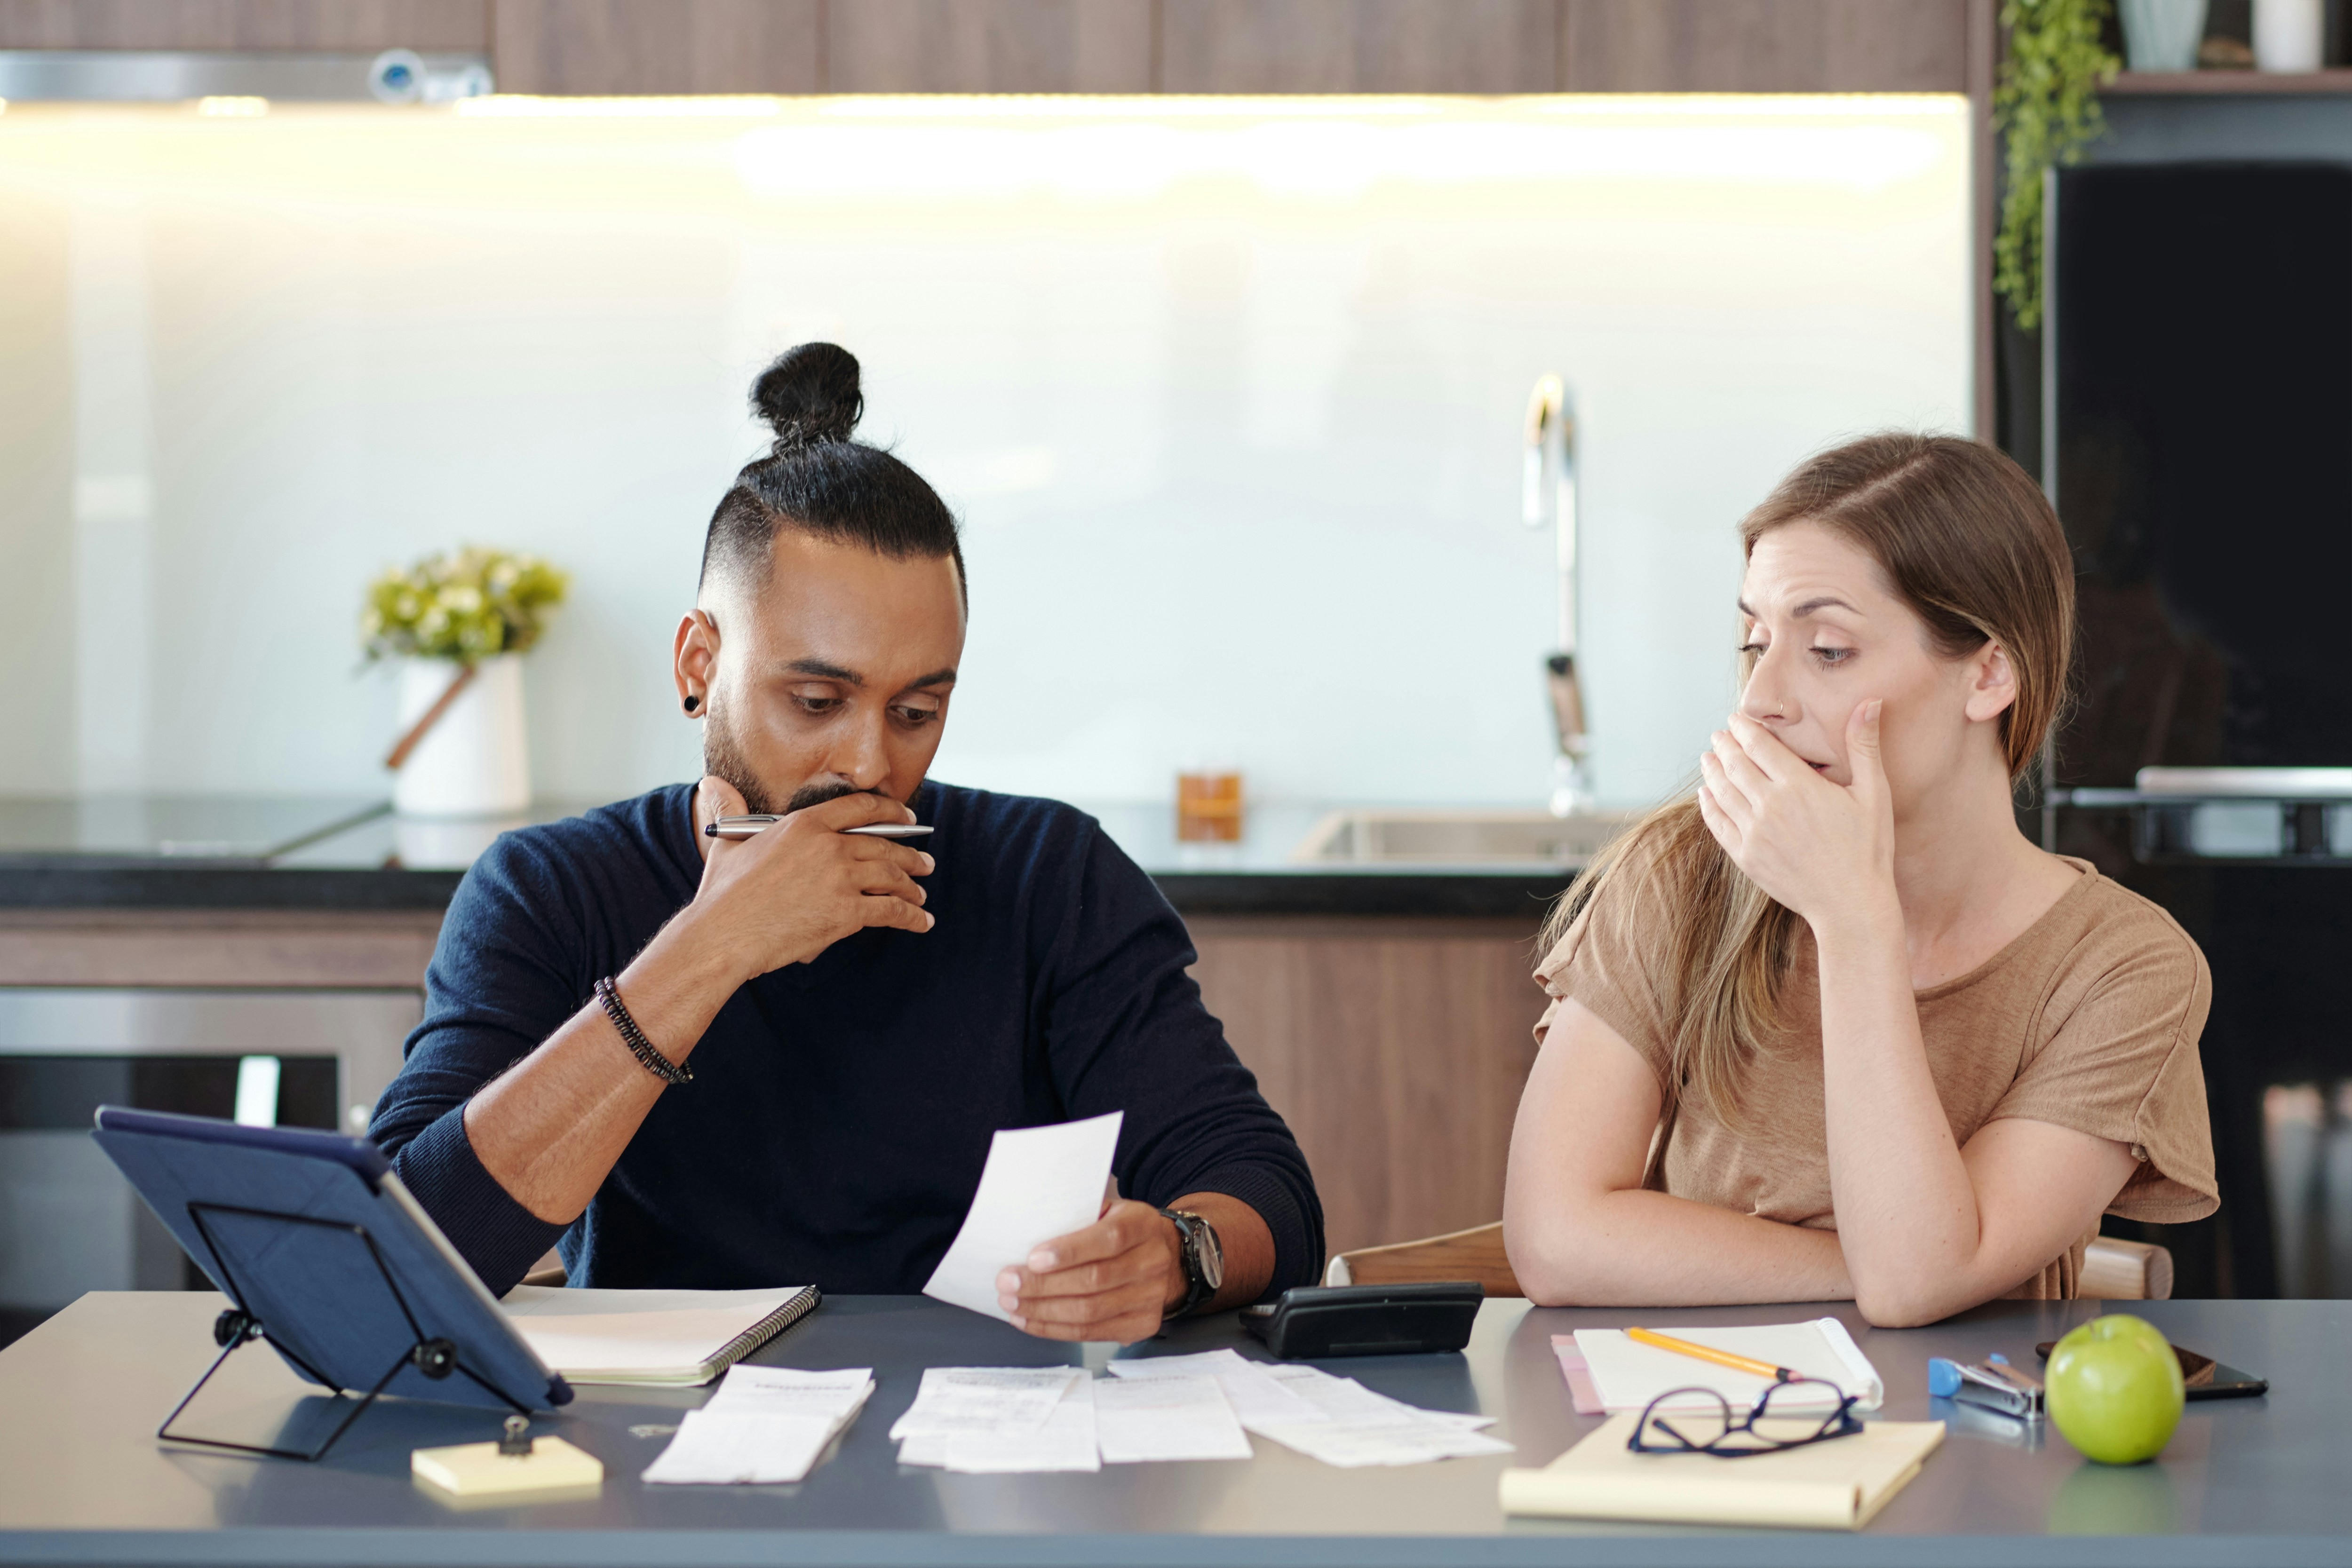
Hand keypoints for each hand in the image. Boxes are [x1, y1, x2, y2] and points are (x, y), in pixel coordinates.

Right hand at [682, 776, 934, 980]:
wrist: (723, 935)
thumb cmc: (722, 895)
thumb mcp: (726, 844)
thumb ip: (729, 809)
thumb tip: (711, 783)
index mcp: (804, 824)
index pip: (860, 808)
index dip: (890, 812)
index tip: (907, 817)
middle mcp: (828, 845)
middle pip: (884, 845)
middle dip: (910, 854)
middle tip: (924, 862)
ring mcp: (841, 878)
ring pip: (892, 876)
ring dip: (912, 885)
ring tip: (921, 892)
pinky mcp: (847, 912)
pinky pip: (891, 910)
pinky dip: (911, 917)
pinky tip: (921, 922)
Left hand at [995, 1196, 1183, 1345]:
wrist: (1163, 1257)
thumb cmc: (1120, 1231)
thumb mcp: (1106, 1211)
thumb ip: (1076, 1218)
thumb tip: (1025, 1233)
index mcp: (1143, 1224)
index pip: (1108, 1239)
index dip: (1069, 1251)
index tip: (1032, 1258)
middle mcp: (1152, 1261)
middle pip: (1094, 1280)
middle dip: (1043, 1285)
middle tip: (1007, 1283)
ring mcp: (1150, 1297)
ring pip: (1090, 1312)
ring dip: (1043, 1311)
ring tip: (1012, 1304)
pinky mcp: (1141, 1325)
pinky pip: (1091, 1333)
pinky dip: (1054, 1329)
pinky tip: (1029, 1321)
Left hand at [1696, 702, 1894, 929]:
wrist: (1851, 904)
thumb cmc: (1868, 849)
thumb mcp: (1874, 793)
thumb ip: (1864, 745)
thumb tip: (1870, 701)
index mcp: (1799, 785)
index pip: (1759, 745)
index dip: (1744, 729)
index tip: (1736, 719)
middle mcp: (1769, 806)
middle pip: (1735, 764)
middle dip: (1724, 745)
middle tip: (1719, 735)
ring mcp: (1753, 833)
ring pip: (1721, 791)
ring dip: (1712, 770)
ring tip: (1708, 757)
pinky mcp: (1745, 857)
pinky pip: (1717, 824)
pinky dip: (1708, 804)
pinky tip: (1706, 794)